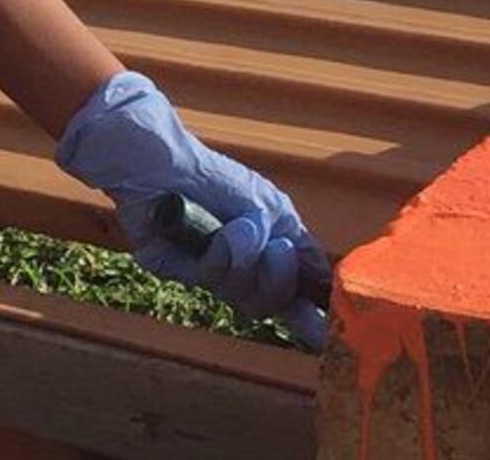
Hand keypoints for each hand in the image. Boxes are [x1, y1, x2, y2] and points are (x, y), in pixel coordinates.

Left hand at [59, 72, 334, 346]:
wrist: (165, 164)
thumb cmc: (218, 179)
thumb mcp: (271, 210)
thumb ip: (300, 249)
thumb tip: (324, 286)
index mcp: (269, 253)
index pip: (297, 295)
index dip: (309, 313)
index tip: (321, 326)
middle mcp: (242, 269)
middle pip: (272, 303)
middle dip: (277, 276)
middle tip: (273, 248)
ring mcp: (210, 272)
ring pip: (243, 297)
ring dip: (244, 259)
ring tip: (234, 229)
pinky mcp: (180, 272)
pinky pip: (210, 282)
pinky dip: (218, 256)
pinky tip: (210, 236)